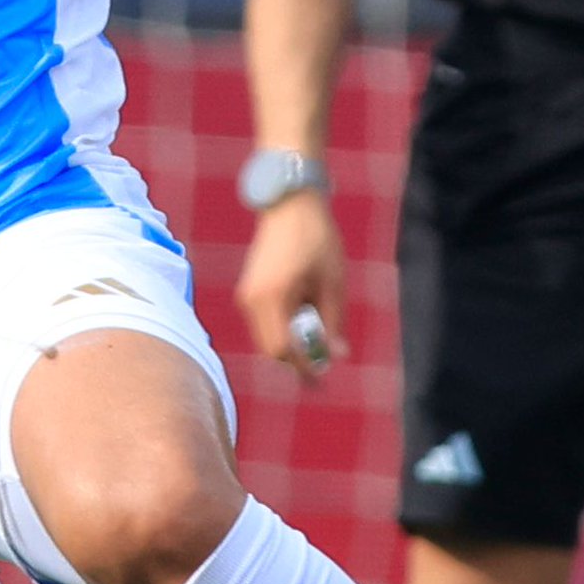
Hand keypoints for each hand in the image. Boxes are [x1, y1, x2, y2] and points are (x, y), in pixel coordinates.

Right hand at [236, 190, 348, 380]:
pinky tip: (306, 311)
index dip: (303, 367)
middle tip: (325, 359)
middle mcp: (252, 300)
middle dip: (298, 358)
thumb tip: (337, 354)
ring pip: (268, 337)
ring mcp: (247, 296)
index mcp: (272, 298)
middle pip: (272, 348)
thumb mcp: (333, 282)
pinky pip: (266, 322)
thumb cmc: (316, 238)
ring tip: (320, 326)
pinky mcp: (249, 291)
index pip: (283, 349)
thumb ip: (333, 321)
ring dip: (293, 341)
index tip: (322, 379)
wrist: (289, 203)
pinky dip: (285, 327)